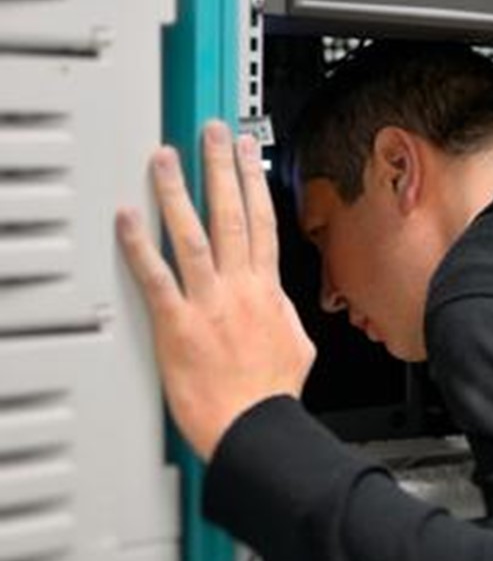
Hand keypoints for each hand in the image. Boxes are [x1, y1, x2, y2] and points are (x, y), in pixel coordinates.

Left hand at [116, 121, 314, 460]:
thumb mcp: (297, 347)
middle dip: (221, 169)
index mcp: (268, 291)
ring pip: (193, 235)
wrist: (256, 426)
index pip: (263, 222)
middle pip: (231, 215)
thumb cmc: (272, 395)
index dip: (256, 182)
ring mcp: (209, 303)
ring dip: (178, 193)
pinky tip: (128, 219)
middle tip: (212, 134)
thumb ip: (284, 315)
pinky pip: (156, 278)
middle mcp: (240, 288)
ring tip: (166, 158)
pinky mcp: (178, 325)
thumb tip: (281, 305)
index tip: (250, 153)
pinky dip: (140, 246)